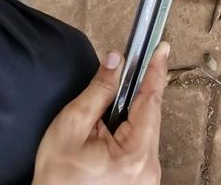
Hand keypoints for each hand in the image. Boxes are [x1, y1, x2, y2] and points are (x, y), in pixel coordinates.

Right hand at [32, 43, 168, 184]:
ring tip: (110, 112)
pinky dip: (132, 131)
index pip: (150, 102)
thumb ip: (98, 91)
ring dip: (133, 114)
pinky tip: (116, 127)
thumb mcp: (72, 125)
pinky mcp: (141, 182)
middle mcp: (148, 170)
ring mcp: (147, 179)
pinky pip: (142, 146)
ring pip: (147, 131)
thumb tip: (115, 61)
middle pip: (150, 117)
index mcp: (134, 156)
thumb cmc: (58, 177)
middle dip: (139, 92)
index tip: (162, 49)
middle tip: (130, 68)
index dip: (156, 72)